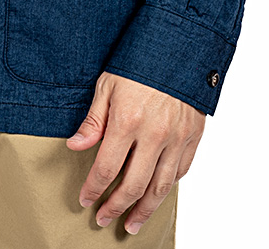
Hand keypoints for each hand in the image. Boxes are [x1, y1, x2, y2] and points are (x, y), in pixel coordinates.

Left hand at [66, 71, 204, 234]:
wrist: (178, 45)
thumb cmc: (138, 62)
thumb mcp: (107, 85)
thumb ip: (93, 121)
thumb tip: (75, 147)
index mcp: (128, 121)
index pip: (106, 168)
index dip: (94, 188)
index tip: (85, 199)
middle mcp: (154, 135)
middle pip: (133, 186)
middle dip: (116, 207)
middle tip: (104, 218)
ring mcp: (177, 138)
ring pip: (160, 187)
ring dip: (144, 210)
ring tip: (132, 224)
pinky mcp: (193, 136)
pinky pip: (180, 172)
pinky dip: (167, 188)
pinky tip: (156, 196)